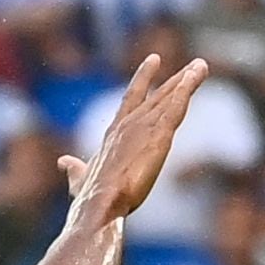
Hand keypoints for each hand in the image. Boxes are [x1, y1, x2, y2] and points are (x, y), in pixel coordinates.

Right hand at [56, 54, 211, 224]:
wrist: (98, 203)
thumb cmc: (89, 197)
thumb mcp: (79, 180)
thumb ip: (74, 169)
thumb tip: (63, 161)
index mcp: (113, 133)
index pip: (131, 100)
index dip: (143, 80)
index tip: (153, 61)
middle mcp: (129, 124)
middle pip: (157, 96)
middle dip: (176, 80)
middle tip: (195, 65)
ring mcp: (144, 128)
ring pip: (170, 98)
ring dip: (187, 81)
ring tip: (201, 66)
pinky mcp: (159, 136)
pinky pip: (176, 108)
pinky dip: (186, 91)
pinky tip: (196, 77)